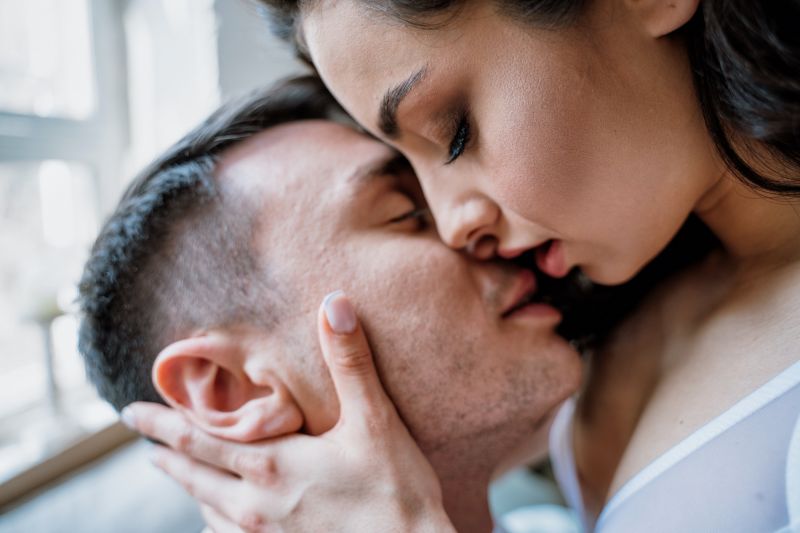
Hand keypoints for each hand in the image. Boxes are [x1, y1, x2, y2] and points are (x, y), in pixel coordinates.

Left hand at [123, 291, 454, 532]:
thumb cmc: (395, 490)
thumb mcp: (375, 420)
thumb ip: (349, 362)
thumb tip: (334, 304)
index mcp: (271, 464)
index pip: (199, 439)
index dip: (163, 423)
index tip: (132, 412)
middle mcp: (256, 502)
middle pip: (193, 474)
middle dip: (163, 453)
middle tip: (138, 438)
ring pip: (207, 507)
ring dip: (186, 485)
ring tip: (171, 471)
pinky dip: (212, 521)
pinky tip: (212, 520)